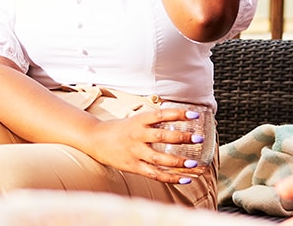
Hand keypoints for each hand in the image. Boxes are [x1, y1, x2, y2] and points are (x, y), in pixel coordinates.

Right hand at [85, 107, 207, 184]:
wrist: (94, 139)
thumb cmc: (119, 129)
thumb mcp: (134, 121)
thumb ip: (152, 122)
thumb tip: (177, 120)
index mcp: (138, 121)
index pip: (161, 115)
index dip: (178, 114)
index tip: (195, 114)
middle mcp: (137, 135)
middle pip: (162, 137)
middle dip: (182, 138)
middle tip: (199, 138)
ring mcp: (134, 151)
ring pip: (159, 158)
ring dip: (178, 162)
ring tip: (194, 164)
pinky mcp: (132, 166)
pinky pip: (153, 173)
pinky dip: (169, 177)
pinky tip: (184, 178)